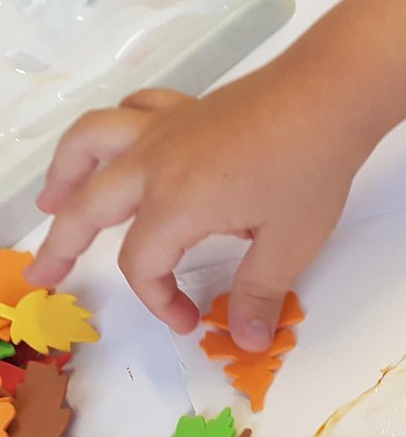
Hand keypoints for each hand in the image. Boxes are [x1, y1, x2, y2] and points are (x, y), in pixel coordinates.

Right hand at [26, 66, 373, 349]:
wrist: (329, 96)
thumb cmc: (311, 168)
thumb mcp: (290, 244)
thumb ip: (261, 293)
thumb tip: (248, 339)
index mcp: (176, 204)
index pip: (141, 263)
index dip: (156, 300)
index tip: (187, 319)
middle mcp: (155, 162)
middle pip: (88, 205)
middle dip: (61, 245)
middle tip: (45, 274)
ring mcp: (166, 128)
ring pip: (91, 144)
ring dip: (64, 174)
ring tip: (52, 202)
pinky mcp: (185, 108)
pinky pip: (130, 112)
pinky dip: (111, 130)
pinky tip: (115, 144)